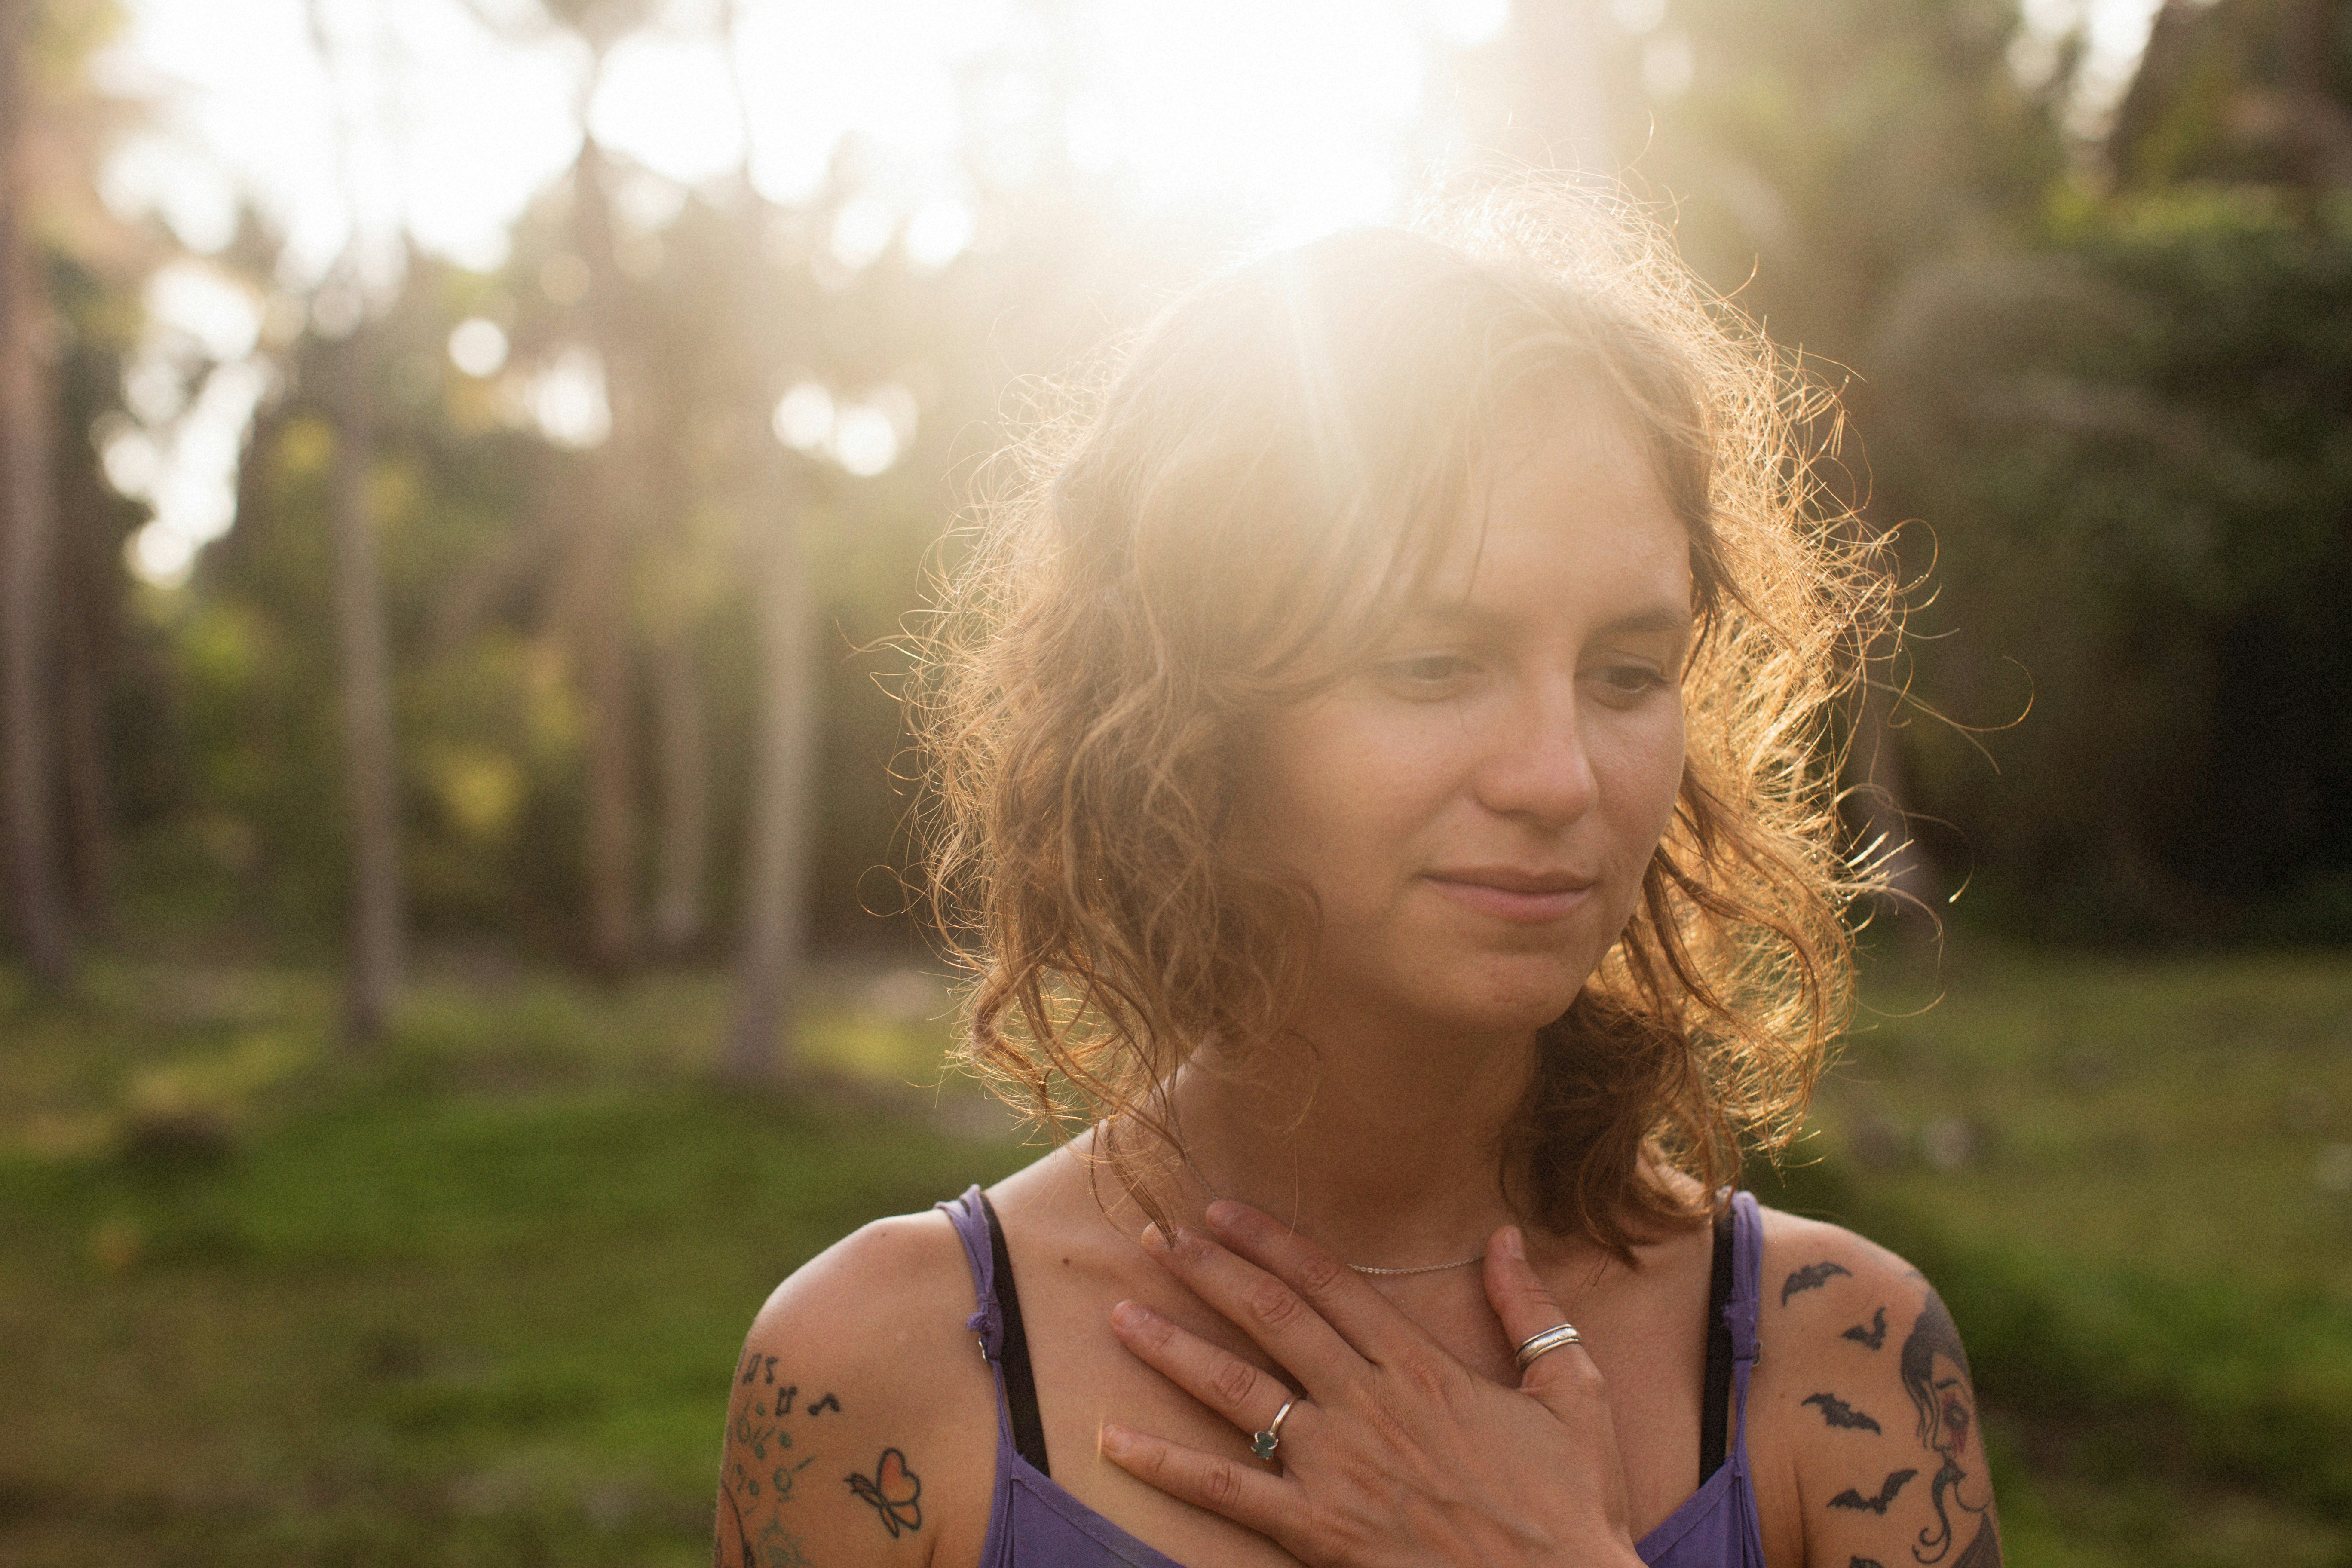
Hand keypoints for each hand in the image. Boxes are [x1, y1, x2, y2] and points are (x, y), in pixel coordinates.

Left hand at [1099, 1200, 1643, 1567]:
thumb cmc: (1572, 1504)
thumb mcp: (1571, 1393)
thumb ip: (1530, 1311)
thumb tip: (1505, 1237)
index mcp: (1420, 1366)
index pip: (1328, 1282)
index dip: (1269, 1239)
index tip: (1221, 1210)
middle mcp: (1367, 1405)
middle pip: (1270, 1317)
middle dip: (1207, 1271)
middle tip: (1157, 1238)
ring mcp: (1337, 1467)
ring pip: (1236, 1390)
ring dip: (1172, 1347)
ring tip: (1120, 1313)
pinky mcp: (1316, 1531)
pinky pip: (1226, 1491)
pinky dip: (1165, 1464)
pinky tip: (1114, 1441)